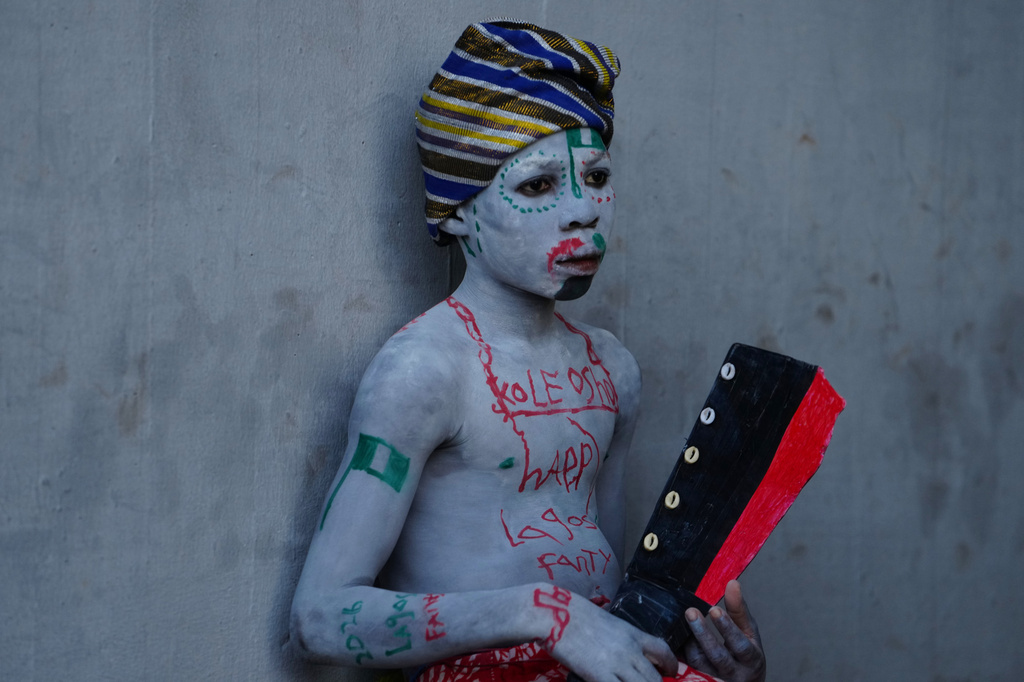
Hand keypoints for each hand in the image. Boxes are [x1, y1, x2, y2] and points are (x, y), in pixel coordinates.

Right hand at [538, 587, 677, 681]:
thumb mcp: (605, 620)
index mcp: (631, 633)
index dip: (671, 665)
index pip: (662, 650)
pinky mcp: (600, 676)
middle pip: (655, 678)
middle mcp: (629, 650)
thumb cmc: (572, 613)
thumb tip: (617, 644)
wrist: (554, 613)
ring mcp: (616, 664)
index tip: (670, 672)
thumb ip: (616, 635)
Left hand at [681, 581, 765, 681]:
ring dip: (689, 642)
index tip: (714, 609)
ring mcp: (716, 679)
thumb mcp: (749, 633)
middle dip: (703, 634)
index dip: (727, 628)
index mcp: (751, 659)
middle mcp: (735, 673)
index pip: (740, 645)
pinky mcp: (699, 679)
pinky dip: (679, 652)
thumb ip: (739, 610)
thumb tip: (732, 583)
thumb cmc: (746, 654)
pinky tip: (672, 637)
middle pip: (718, 656)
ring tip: (681, 622)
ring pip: (699, 663)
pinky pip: (686, 667)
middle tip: (691, 612)